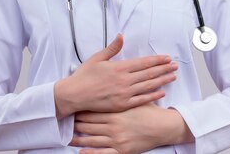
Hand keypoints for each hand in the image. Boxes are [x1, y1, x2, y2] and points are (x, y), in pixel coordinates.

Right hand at [54, 34, 177, 117]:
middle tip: (175, 65)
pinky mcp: (122, 105)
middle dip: (164, 69)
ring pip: (148, 86)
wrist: (74, 96)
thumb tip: (121, 36)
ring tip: (173, 76)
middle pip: (149, 74)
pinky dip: (153, 95)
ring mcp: (124, 94)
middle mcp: (124, 80)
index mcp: (119, 67)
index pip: (143, 63)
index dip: (157, 60)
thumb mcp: (97, 58)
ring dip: (162, 80)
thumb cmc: (83, 76)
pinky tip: (162, 92)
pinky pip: (141, 99)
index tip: (167, 58)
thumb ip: (112, 48)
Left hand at [69, 103, 191, 153]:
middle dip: (76, 123)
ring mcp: (117, 139)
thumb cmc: (149, 112)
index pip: (92, 111)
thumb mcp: (134, 98)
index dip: (80, 110)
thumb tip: (111, 83)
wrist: (163, 127)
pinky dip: (90, 153)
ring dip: (79, 139)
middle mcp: (114, 126)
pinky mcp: (122, 150)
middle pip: (89, 124)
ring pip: (92, 139)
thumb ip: (121, 94)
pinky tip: (81, 152)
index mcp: (115, 111)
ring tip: (67, 137)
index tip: (71, 108)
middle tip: (66, 122)